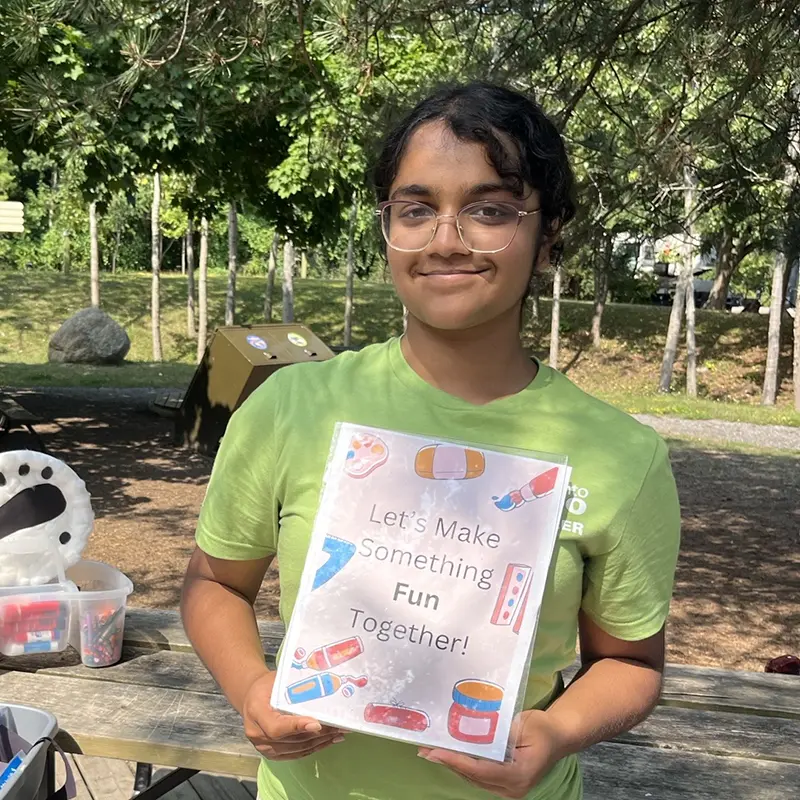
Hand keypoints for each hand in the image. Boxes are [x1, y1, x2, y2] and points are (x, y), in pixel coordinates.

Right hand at [242, 672, 344, 760]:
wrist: (252, 697)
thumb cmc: (267, 685)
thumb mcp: (276, 680)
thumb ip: (292, 689)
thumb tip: (320, 688)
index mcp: (256, 712)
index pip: (277, 727)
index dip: (297, 727)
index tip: (318, 725)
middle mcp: (257, 734)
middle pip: (290, 740)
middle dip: (317, 735)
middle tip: (338, 726)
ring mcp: (263, 747)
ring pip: (296, 749)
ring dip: (319, 743)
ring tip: (338, 733)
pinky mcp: (272, 754)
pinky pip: (295, 754)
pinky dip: (313, 748)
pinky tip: (327, 741)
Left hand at [417, 710, 564, 798]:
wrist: (559, 736)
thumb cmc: (543, 728)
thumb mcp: (522, 725)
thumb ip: (499, 732)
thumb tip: (471, 730)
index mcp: (518, 774)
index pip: (480, 769)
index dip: (456, 760)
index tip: (435, 752)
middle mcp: (512, 788)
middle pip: (473, 776)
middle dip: (449, 762)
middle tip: (425, 749)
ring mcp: (508, 789)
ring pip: (474, 778)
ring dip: (453, 764)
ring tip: (431, 751)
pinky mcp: (505, 784)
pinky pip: (480, 776)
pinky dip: (464, 765)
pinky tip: (450, 754)